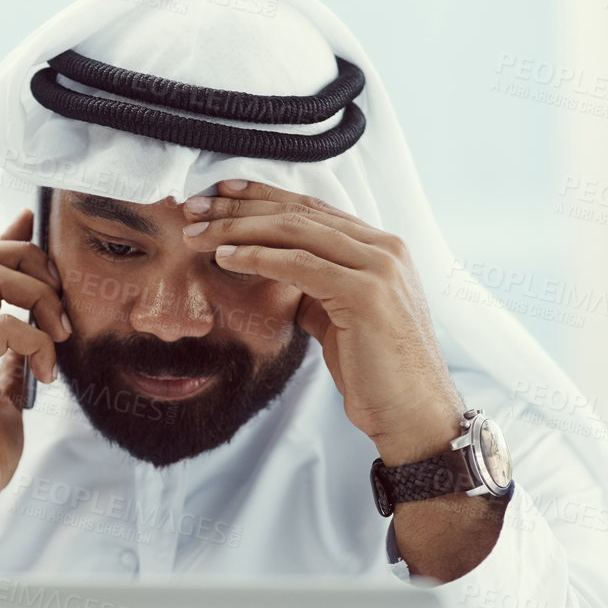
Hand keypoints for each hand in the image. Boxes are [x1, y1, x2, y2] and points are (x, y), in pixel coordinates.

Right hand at [0, 209, 70, 570]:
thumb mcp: (1, 393)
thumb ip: (10, 357)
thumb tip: (34, 331)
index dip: (10, 234)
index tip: (41, 225)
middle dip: (29, 259)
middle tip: (60, 303)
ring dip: (39, 297)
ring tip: (59, 339)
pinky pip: (4, 324)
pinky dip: (37, 342)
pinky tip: (46, 375)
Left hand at [179, 179, 464, 464]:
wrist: (413, 414)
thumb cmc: (376, 372)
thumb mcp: (338, 318)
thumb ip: (314, 289)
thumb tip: (274, 271)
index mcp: (380, 249)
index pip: (312, 210)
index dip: (263, 197)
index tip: (221, 193)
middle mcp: (384, 248)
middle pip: (300, 213)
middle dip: (241, 207)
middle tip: (194, 207)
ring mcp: (379, 267)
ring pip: (296, 232)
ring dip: (239, 229)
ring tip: (197, 233)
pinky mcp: (366, 293)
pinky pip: (300, 265)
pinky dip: (258, 257)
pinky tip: (226, 257)